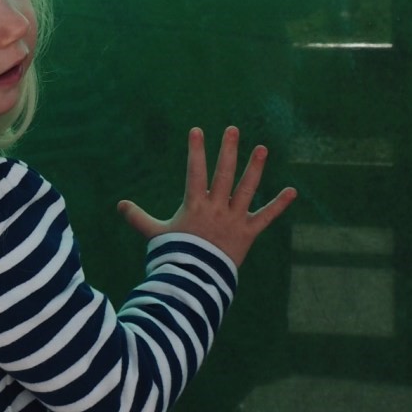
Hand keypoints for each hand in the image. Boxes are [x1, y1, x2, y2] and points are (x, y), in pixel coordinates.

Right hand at [117, 127, 296, 268]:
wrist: (194, 282)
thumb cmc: (173, 256)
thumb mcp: (154, 234)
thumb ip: (138, 217)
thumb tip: (119, 204)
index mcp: (194, 204)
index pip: (194, 171)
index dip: (195, 150)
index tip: (197, 130)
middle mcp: (216, 208)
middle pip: (223, 173)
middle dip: (228, 150)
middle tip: (233, 129)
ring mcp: (234, 220)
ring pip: (247, 189)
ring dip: (255, 168)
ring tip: (262, 148)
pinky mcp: (248, 234)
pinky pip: (266, 217)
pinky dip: (280, 205)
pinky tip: (292, 190)